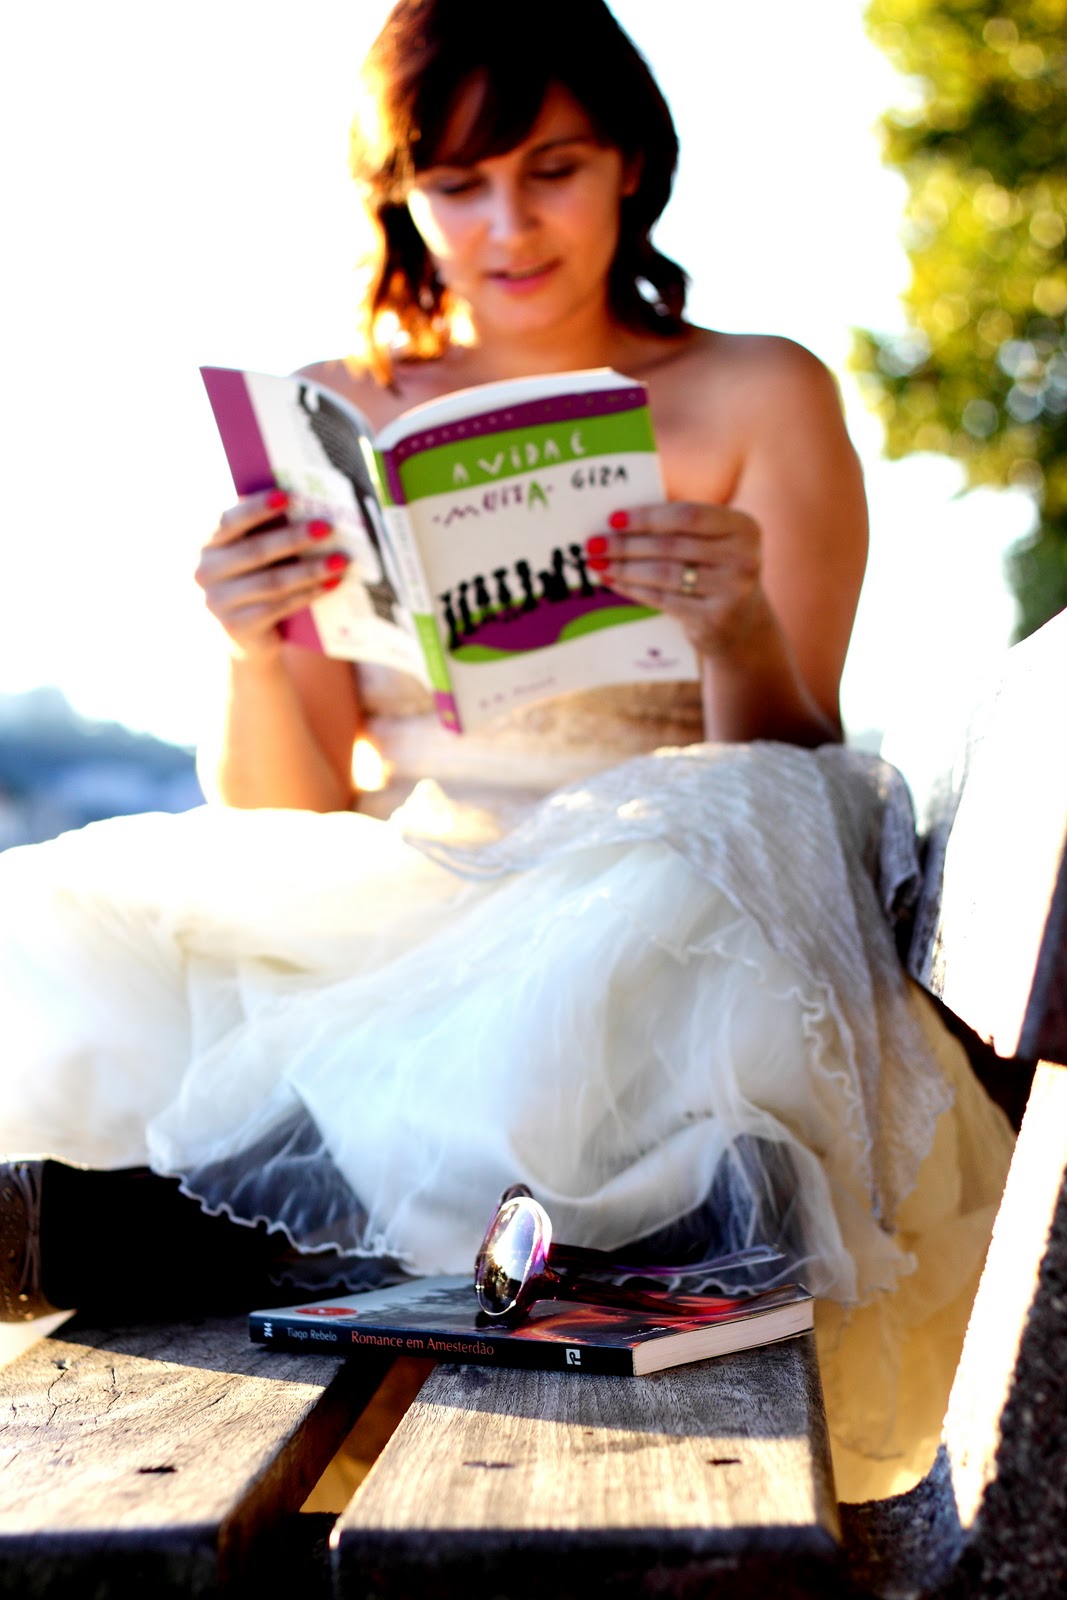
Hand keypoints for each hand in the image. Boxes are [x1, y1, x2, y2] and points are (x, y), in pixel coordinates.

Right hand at [195, 490, 350, 660]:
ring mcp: (217, 602)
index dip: (258, 508)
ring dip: (310, 569)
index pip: (228, 521)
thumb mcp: (253, 555)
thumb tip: (305, 502)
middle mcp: (205, 572)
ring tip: (340, 559)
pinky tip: (331, 584)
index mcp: (207, 544)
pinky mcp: (237, 627)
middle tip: (327, 527)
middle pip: (255, 551)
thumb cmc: (255, 580)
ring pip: (272, 581)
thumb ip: (265, 531)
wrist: (247, 636)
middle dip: (294, 537)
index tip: (288, 496)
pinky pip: (278, 606)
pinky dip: (307, 594)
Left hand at [585, 503, 764, 660]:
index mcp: (743, 527)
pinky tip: (613, 582)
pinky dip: (633, 589)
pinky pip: (663, 599)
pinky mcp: (714, 619)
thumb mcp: (712, 542)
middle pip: (671, 546)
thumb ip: (678, 526)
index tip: (613, 519)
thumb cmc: (715, 571)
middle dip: (626, 544)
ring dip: (624, 568)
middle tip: (594, 544)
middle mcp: (743, 558)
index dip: (647, 517)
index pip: (688, 515)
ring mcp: (732, 591)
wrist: (742, 624)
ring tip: (597, 564)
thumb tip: (618, 519)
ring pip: (664, 574)